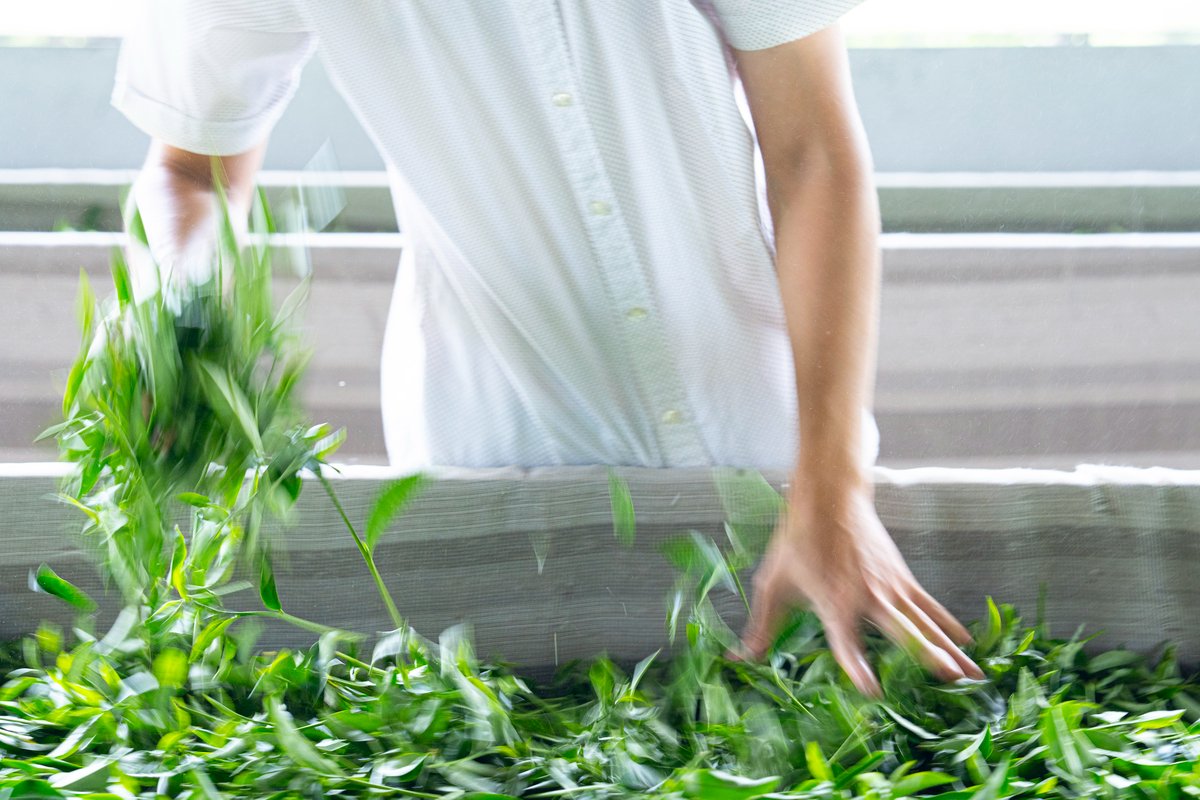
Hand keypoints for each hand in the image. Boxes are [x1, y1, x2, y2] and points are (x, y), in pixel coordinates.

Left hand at [734, 476, 982, 695]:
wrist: (829, 495)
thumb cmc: (798, 540)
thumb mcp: (773, 583)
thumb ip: (761, 627)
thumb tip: (739, 661)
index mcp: (834, 603)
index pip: (847, 643)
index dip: (859, 668)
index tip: (873, 693)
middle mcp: (868, 598)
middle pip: (903, 632)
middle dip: (928, 657)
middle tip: (952, 681)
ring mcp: (890, 586)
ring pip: (925, 623)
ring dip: (950, 648)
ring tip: (973, 675)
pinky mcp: (902, 576)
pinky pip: (929, 605)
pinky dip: (948, 623)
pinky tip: (967, 642)